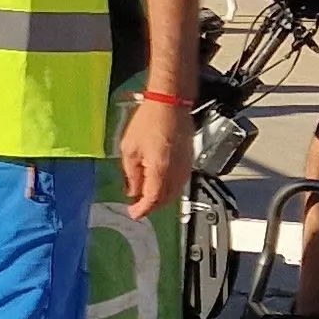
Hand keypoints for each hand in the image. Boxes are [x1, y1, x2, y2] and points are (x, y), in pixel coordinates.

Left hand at [118, 97, 191, 221]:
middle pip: (166, 198)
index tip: (134, 214)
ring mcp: (185, 166)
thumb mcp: (130, 148)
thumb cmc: (147, 122)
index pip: (153, 198)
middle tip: (138, 208)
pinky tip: (159, 186)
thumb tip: (132, 191)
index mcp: (160, 169)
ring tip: (146, 198)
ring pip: (175, 192)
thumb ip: (131, 173)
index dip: (143, 209)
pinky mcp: (189, 160)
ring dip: (161, 199)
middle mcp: (176, 171)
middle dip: (152, 206)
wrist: (170, 105)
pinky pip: (180, 182)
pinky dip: (170, 189)